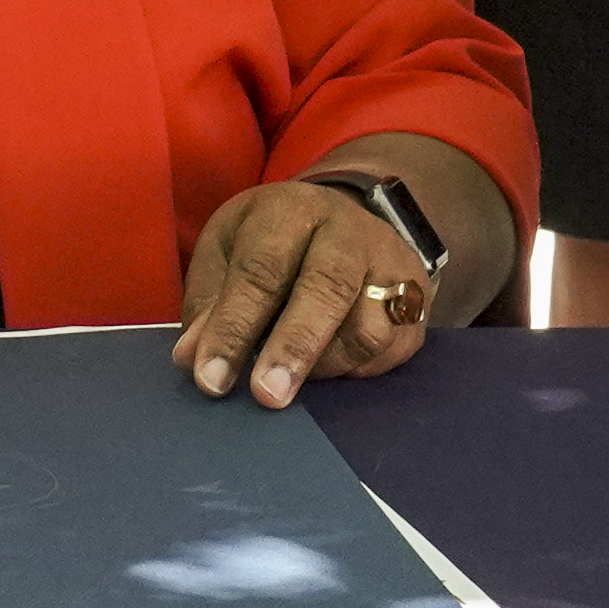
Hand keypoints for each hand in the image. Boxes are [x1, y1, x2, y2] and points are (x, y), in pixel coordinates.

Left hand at [176, 181, 442, 408]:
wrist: (347, 218)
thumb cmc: (272, 243)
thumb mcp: (228, 251)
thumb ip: (210, 303)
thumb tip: (191, 358)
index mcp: (290, 211)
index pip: (261, 271)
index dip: (234, 328)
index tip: (212, 379)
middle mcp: (347, 232)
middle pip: (326, 290)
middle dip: (293, 348)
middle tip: (267, 396)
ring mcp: (390, 264)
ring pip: (367, 328)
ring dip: (325, 367)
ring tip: (293, 378)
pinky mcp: (417, 301)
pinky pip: (392, 351)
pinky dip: (357, 372)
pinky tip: (328, 371)